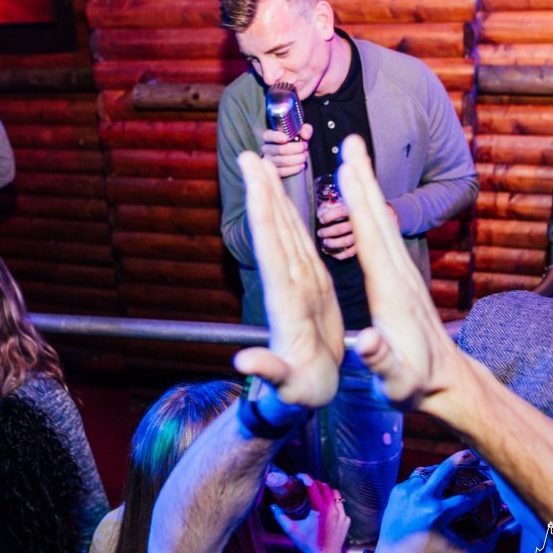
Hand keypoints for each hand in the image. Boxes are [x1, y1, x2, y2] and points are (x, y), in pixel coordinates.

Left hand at [233, 151, 342, 409]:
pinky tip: (286, 198)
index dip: (265, 214)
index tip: (255, 180)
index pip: (272, 251)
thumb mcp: (286, 387)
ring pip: (284, 233)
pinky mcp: (309, 288)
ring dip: (272, 198)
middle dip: (262, 193)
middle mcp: (287, 288)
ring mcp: (297, 285)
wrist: (302, 398)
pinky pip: (299, 245)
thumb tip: (244, 362)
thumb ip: (268, 371)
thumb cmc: (296, 395)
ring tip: (262, 164)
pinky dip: (291, 219)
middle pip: (274, 232)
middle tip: (249, 154)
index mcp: (285, 304)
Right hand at [260, 123, 312, 178]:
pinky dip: (294, 168)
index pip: (269, 136)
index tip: (286, 138)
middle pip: (280, 149)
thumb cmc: (296, 141)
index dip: (277, 137)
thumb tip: (304, 135)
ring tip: (304, 156)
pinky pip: (283, 171)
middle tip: (305, 147)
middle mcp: (267, 148)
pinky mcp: (274, 171)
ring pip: (283, 161)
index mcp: (270, 136)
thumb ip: (305, 129)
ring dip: (297, 158)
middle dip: (296, 148)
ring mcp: (269, 161)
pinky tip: (301, 165)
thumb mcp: (302, 132)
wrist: (297, 154)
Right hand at [272, 475, 349, 552]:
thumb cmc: (308, 544)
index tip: (300, 476)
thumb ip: (281, 517)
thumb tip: (273, 507)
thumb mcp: (292, 530)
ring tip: (319, 495)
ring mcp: (341, 515)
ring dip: (326, 492)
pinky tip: (326, 510)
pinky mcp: (346, 520)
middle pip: (325, 487)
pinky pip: (341, 506)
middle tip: (307, 485)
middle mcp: (332, 510)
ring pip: (335, 494)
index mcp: (319, 510)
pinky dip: (333, 505)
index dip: (305, 478)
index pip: (312, 487)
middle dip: (315, 483)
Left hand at [316, 201, 356, 258]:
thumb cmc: (353, 212)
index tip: (321, 219)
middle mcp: (358, 223)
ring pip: (344, 241)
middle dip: (326, 232)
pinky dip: (340, 254)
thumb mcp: (344, 205)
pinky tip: (334, 253)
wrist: (371, 220)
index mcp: (354, 211)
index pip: (339, 212)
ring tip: (325, 242)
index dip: (328, 216)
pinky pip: (350, 252)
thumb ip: (332, 207)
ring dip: (332, 243)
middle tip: (320, 233)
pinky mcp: (361, 245)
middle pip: (339, 229)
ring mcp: (360, 235)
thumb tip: (320, 214)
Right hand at [336, 135, 462, 409]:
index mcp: (391, 293)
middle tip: (352, 140)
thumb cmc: (414, 385)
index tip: (346, 170)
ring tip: (354, 156)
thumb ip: (381, 360)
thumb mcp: (396, 380)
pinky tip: (366, 197)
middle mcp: (400, 275)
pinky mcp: (403, 278)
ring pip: (382, 220)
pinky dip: (372, 208)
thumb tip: (367, 341)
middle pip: (378, 216)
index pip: (371, 239)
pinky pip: (384, 233)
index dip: (358, 203)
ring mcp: (404, 274)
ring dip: (367, 185)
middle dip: (363, 178)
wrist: (447, 385)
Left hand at [374, 452, 500, 552]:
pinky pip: (418, 480)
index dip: (484, 490)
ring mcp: (408, 492)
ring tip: (455, 472)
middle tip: (475, 453)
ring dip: (443, 473)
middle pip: (446, 469)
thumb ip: (487, 545)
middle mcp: (422, 499)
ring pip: (431, 473)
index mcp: (438, 514)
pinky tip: (433, 489)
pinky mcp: (398, 490)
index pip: (468, 497)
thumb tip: (507, 529)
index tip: (494, 483)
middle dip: (462, 458)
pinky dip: (427, 484)